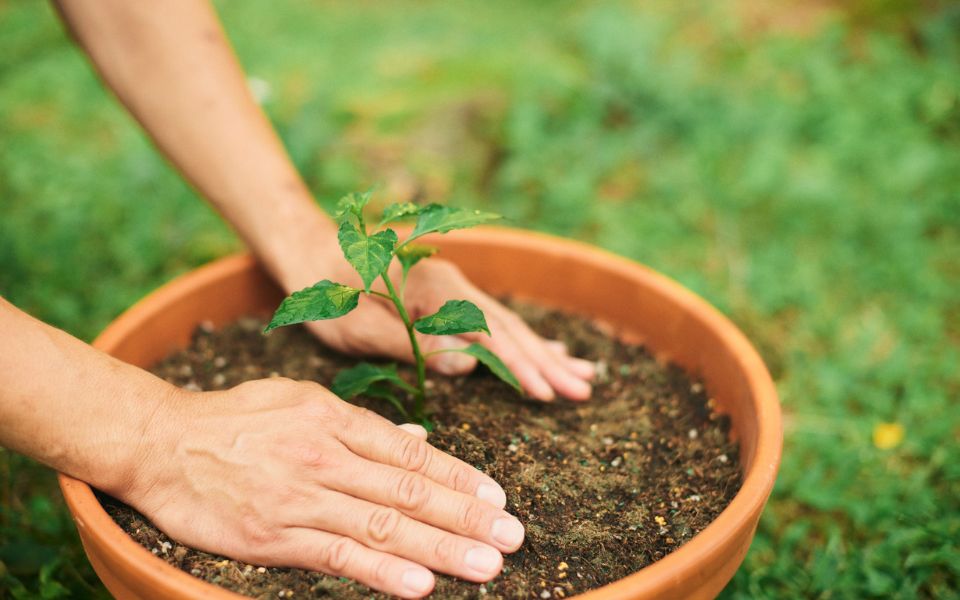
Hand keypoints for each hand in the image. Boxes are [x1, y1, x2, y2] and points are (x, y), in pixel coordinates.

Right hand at [127, 379, 523, 597]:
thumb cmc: (235, 419)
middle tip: (512, 536)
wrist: (160, 441)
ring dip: (440, 548)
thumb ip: (362, 425)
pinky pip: (336, 554)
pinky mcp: (273, 534)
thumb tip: (420, 439)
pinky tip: (420, 585)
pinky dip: (381, 571)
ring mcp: (301, 496)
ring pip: (384, 525)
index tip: (497, 497)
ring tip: (486, 564)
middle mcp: (325, 456)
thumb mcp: (300, 400)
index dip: (459, 477)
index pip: (411, 452)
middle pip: (408, 490)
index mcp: (334, 419)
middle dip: (466, 516)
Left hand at [283, 240, 595, 401]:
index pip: (490, 334)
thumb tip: (469, 365)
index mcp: (435, 290)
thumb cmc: (328, 292)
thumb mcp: (358, 326)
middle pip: (510, 328)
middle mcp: (454, 286)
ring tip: (583, 374)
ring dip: (544, 352)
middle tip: (584, 390)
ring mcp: (455, 289)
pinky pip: (494, 322)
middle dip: (547, 362)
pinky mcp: (449, 297)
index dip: (520, 366)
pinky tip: (547, 350)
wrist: (311, 250)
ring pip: (508, 325)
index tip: (548, 393)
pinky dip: (524, 339)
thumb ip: (413, 344)